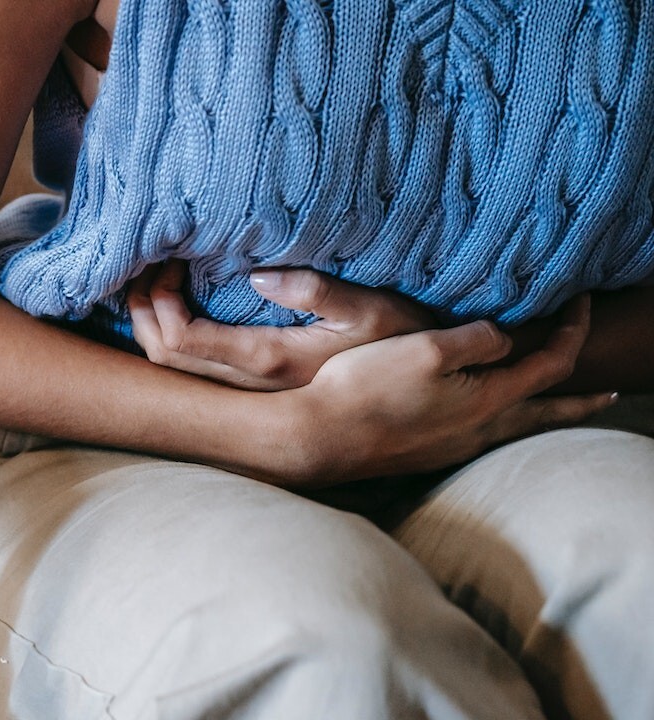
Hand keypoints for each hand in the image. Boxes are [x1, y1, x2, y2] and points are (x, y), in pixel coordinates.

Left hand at [127, 261, 435, 389]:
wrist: (423, 392)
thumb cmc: (403, 342)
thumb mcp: (373, 309)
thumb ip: (319, 292)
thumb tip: (258, 277)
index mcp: (269, 360)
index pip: (182, 341)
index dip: (158, 303)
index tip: (169, 260)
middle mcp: (249, 384)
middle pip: (163, 357)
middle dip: (142, 310)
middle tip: (148, 263)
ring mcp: (249, 390)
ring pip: (172, 368)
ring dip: (151, 323)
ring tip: (155, 279)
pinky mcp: (255, 386)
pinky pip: (192, 366)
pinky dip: (170, 334)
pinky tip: (177, 304)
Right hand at [292, 295, 616, 484]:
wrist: (318, 437)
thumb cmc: (368, 388)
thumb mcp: (427, 347)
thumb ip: (476, 338)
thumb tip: (502, 338)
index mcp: (488, 400)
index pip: (551, 364)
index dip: (573, 330)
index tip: (581, 302)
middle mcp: (479, 430)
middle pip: (547, 414)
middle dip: (581, 401)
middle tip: (611, 395)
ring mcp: (451, 447)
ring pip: (515, 428)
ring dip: (542, 413)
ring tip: (554, 407)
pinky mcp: (425, 453)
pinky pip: (482, 435)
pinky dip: (504, 421)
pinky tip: (486, 418)